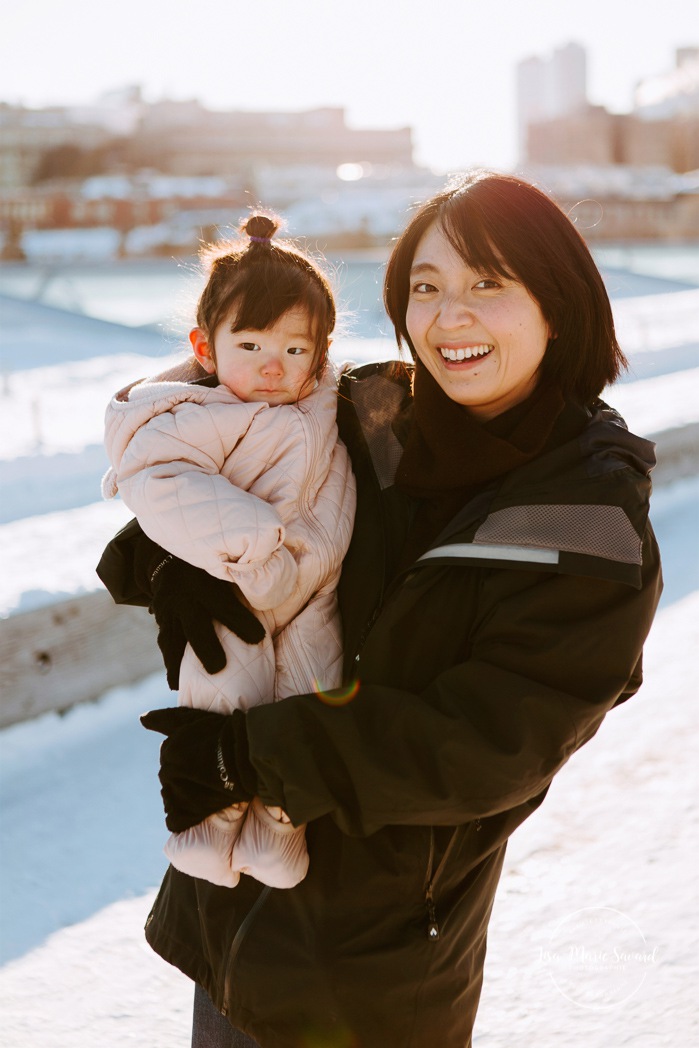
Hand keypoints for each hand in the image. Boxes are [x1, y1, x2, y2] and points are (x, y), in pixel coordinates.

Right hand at [134, 537, 264, 688]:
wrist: (170, 563)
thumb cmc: (210, 568)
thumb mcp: (223, 567)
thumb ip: (242, 579)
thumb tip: (279, 589)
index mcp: (204, 581)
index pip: (224, 604)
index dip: (240, 621)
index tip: (259, 638)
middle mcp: (183, 596)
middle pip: (195, 625)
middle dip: (206, 647)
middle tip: (218, 668)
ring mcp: (168, 610)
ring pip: (173, 639)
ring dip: (180, 664)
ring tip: (186, 687)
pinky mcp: (161, 621)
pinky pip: (166, 643)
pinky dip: (171, 664)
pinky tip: (176, 683)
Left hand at [141, 707, 257, 831]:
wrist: (247, 756)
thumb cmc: (223, 734)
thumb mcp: (192, 719)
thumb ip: (165, 719)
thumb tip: (141, 718)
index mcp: (168, 751)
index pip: (171, 761)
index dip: (190, 762)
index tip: (205, 761)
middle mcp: (167, 771)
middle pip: (172, 781)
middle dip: (187, 780)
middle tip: (210, 776)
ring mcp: (175, 793)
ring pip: (173, 799)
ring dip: (187, 797)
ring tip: (208, 791)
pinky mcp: (185, 812)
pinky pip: (175, 821)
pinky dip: (184, 818)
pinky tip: (200, 809)